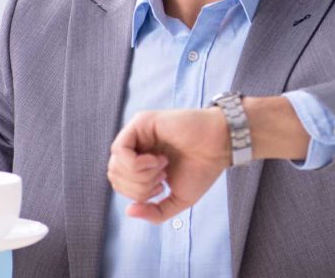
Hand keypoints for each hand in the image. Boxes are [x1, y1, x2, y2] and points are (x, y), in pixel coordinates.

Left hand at [107, 108, 230, 223]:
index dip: (137, 194)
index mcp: (141, 161)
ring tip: (163, 166)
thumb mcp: (177, 199)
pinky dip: (137, 163)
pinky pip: (120, 150)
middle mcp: (136, 145)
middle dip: (138, 187)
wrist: (220, 146)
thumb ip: (155, 212)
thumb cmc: (202, 169)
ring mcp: (137, 132)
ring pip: (115, 164)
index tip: (161, 186)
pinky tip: (158, 160)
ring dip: (141, 175)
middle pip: (114, 175)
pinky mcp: (141, 122)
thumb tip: (129, 211)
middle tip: (162, 177)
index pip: (119, 183)